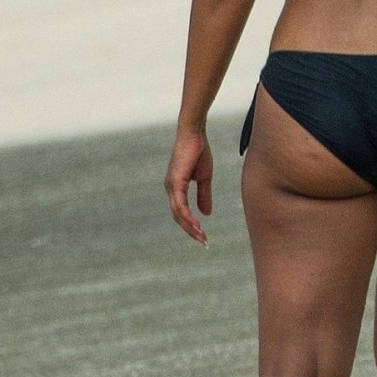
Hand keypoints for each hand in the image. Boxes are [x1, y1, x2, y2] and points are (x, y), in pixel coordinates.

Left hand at [164, 130, 212, 246]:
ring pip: (178, 213)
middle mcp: (170, 188)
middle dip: (191, 231)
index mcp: (176, 187)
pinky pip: (180, 204)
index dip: (191, 225)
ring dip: (190, 227)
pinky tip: (197, 225)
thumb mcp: (204, 178)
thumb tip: (205, 214)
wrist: (194, 134)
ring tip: (201, 237)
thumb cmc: (198, 151)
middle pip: (178, 216)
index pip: (181, 212)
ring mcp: (171, 185)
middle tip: (204, 242)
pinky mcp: (176, 181)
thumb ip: (204, 195)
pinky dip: (187, 216)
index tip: (203, 236)